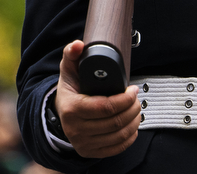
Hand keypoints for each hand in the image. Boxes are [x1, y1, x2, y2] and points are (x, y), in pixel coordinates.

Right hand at [55, 40, 140, 157]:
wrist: (60, 112)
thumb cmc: (70, 89)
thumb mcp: (68, 69)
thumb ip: (72, 53)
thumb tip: (79, 45)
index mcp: (72, 109)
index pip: (106, 107)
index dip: (124, 99)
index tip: (132, 89)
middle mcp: (76, 129)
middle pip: (115, 122)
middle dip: (133, 108)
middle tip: (137, 98)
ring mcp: (83, 143)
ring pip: (119, 135)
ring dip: (134, 122)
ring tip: (137, 110)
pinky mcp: (90, 152)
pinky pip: (116, 148)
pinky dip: (129, 137)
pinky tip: (132, 126)